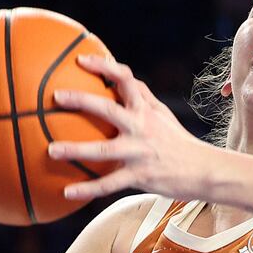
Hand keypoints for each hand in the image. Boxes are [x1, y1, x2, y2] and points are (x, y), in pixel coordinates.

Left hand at [49, 55, 218, 200]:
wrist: (202, 170)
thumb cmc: (177, 140)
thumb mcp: (163, 114)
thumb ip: (142, 97)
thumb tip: (121, 77)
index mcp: (146, 109)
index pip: (125, 79)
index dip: (103, 67)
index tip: (80, 60)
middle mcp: (141, 126)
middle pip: (108, 108)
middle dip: (81, 100)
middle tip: (56, 96)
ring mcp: (139, 152)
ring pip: (103, 150)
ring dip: (75, 150)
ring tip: (51, 150)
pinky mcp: (139, 176)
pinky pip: (109, 184)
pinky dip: (87, 189)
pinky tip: (67, 192)